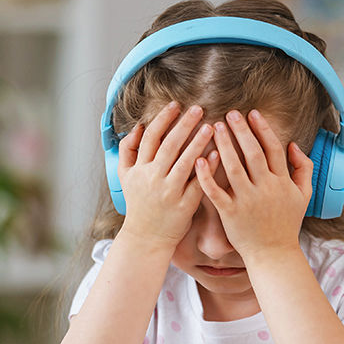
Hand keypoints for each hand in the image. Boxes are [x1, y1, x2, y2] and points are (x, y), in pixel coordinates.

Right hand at [117, 102, 216, 247]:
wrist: (146, 237)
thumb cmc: (139, 204)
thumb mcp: (125, 177)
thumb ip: (128, 150)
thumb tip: (138, 127)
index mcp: (140, 169)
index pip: (151, 138)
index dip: (163, 119)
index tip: (176, 105)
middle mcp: (153, 179)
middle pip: (169, 146)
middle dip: (183, 125)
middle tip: (198, 109)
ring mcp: (169, 192)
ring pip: (185, 163)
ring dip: (198, 143)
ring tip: (211, 127)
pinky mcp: (184, 205)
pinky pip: (198, 183)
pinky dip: (208, 168)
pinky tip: (218, 153)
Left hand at [193, 109, 312, 258]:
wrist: (274, 254)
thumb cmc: (287, 224)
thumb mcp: (304, 195)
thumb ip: (303, 168)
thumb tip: (294, 145)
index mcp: (282, 182)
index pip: (273, 149)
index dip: (263, 129)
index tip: (252, 113)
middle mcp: (265, 189)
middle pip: (253, 153)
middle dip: (241, 131)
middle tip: (230, 113)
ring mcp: (247, 201)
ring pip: (234, 168)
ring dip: (224, 145)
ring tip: (214, 127)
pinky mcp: (231, 213)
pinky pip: (216, 192)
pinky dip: (207, 176)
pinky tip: (200, 159)